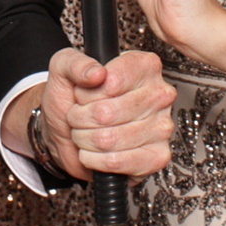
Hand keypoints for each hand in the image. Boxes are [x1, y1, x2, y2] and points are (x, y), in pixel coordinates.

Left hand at [23, 47, 175, 181]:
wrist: (65, 133)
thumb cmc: (71, 99)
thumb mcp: (64, 69)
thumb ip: (76, 63)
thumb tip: (96, 73)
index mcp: (144, 66)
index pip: (112, 82)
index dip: (87, 93)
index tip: (83, 94)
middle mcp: (158, 94)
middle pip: (108, 113)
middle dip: (82, 118)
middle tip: (80, 115)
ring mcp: (161, 127)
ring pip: (109, 139)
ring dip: (86, 139)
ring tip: (86, 132)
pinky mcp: (157, 157)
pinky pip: (116, 161)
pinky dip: (95, 159)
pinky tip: (96, 151)